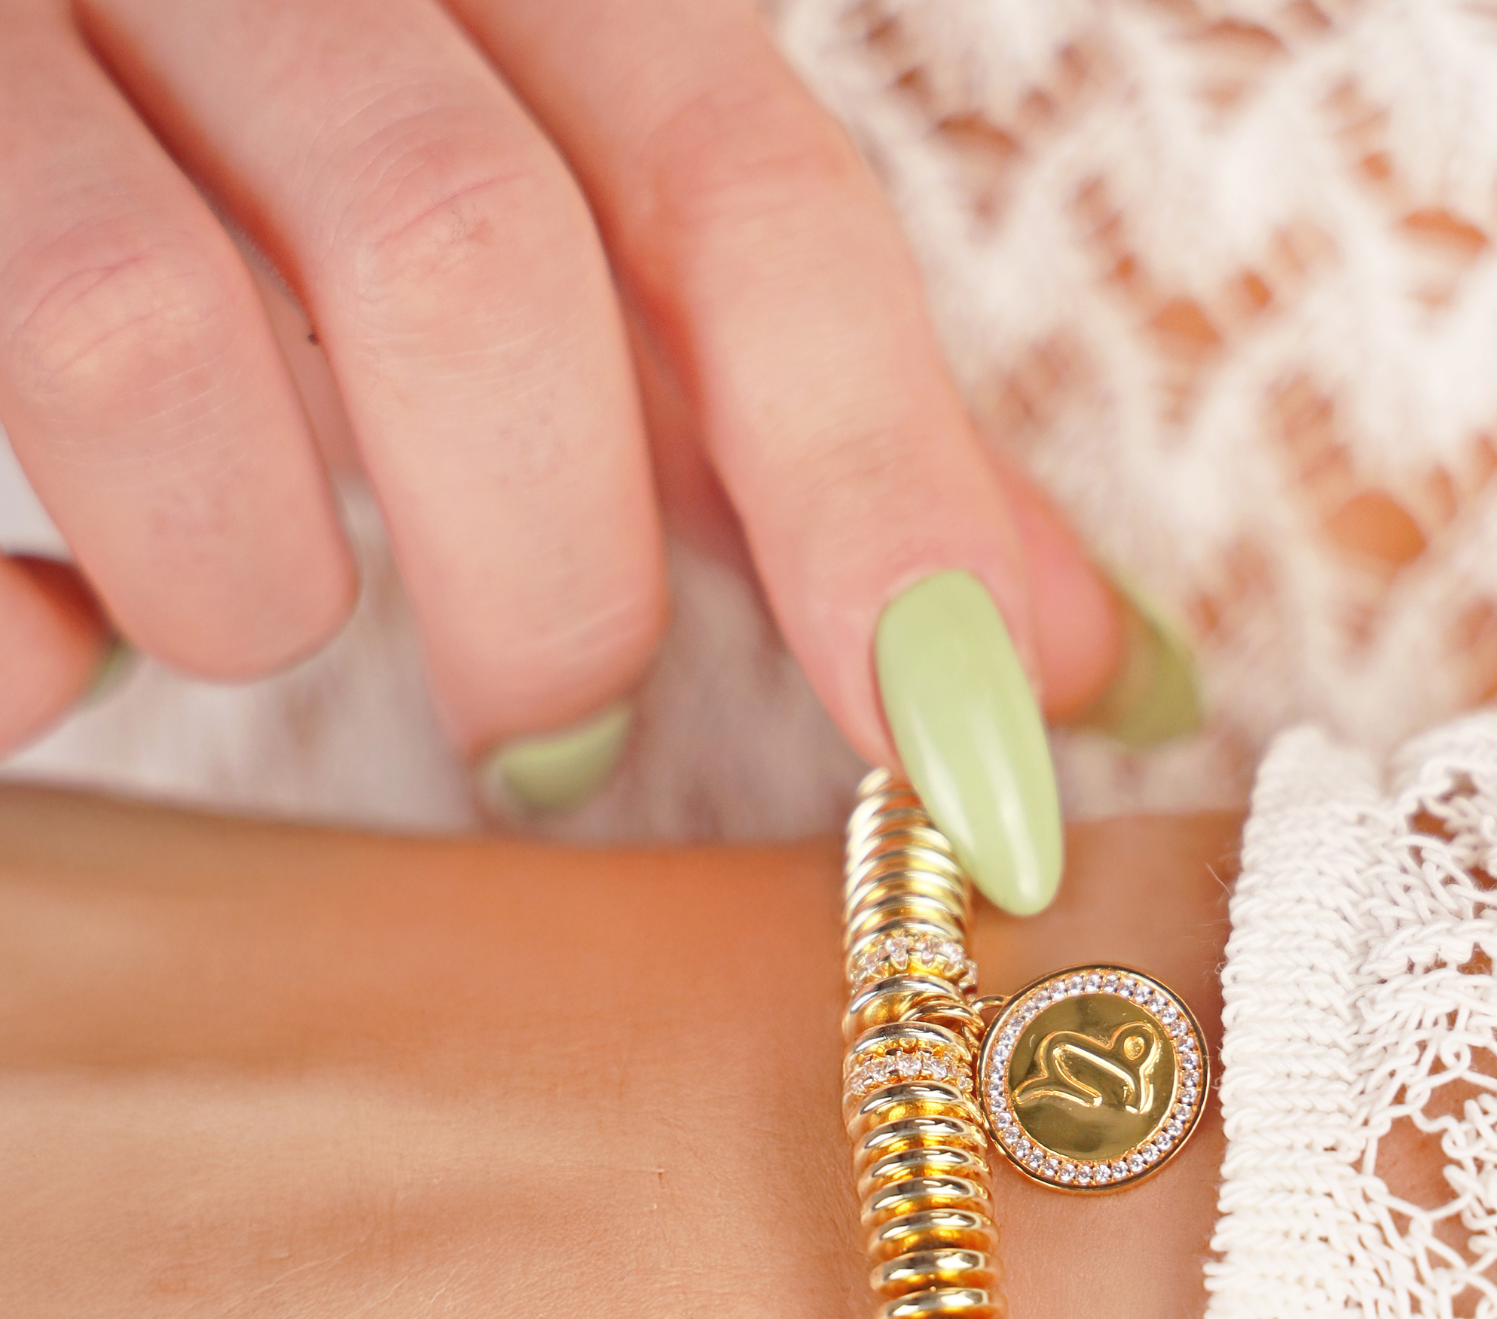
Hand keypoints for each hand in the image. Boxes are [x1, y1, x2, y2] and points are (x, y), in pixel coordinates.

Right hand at [0, 0, 1152, 902]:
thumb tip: (1082, 664)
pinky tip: (54, 637)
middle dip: (549, 591)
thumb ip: (802, 417)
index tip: (976, 762)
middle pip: (463, 268)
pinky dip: (18, 637)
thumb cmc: (305, 154)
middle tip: (554, 737)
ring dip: (256, 581)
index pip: (738, 193)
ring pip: (152, 347)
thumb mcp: (583, 236)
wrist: (12, 54)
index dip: (880, 494)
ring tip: (250, 601)